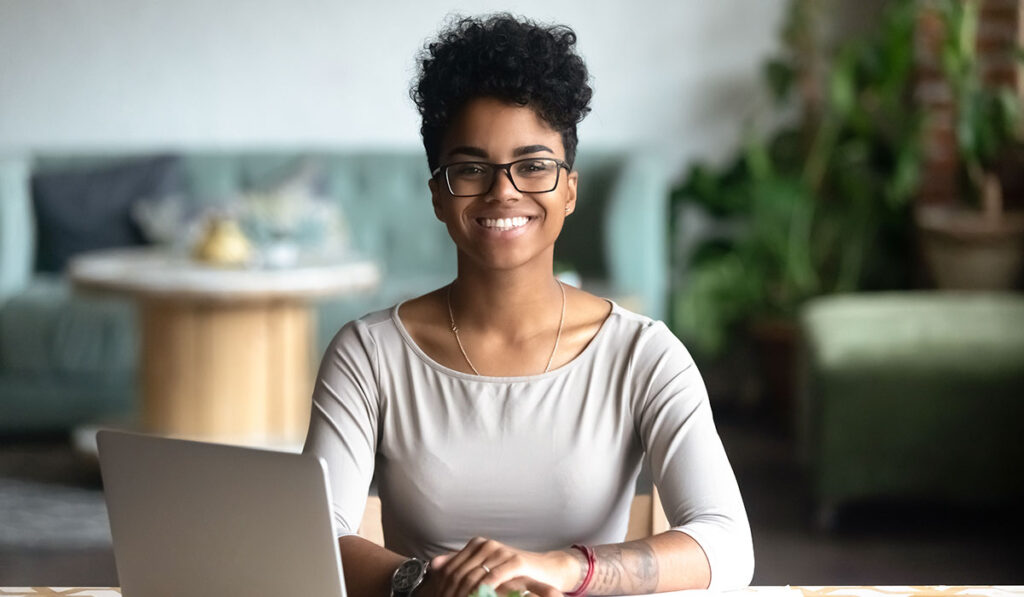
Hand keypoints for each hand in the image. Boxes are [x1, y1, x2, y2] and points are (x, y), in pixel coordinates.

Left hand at [428, 537, 575, 596]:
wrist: (545, 569)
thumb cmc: (514, 571)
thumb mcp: (485, 567)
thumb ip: (459, 564)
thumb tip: (433, 564)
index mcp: (476, 545)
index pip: (452, 568)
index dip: (443, 586)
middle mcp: (486, 545)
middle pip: (460, 573)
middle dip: (451, 592)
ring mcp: (500, 551)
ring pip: (474, 576)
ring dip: (465, 593)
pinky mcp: (514, 561)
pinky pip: (493, 577)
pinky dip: (484, 590)